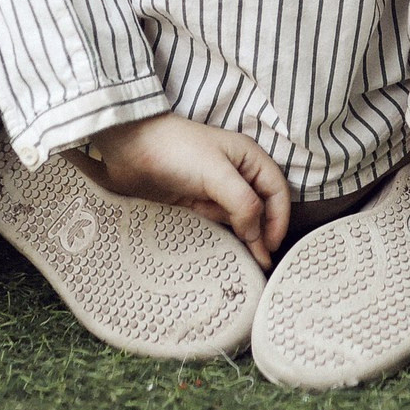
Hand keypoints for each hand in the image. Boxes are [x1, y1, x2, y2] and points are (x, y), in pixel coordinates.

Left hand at [88, 114, 290, 267]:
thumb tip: (256, 234)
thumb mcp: (216, 173)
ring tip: (247, 261)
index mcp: (249, 158)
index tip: (272, 244)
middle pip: (261, 207)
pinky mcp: (197, 201)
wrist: (130, 148)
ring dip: (242, 236)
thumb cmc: (176, 150)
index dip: (279, 218)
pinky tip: (225, 249)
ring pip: (239, 217)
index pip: (277, 191)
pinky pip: (217, 222)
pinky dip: (222, 235)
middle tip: (261, 261)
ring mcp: (216, 188)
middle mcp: (236, 173)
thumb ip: (242, 203)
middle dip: (262, 231)